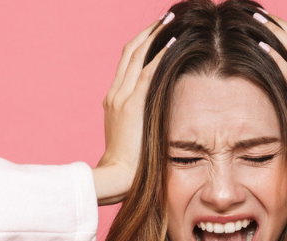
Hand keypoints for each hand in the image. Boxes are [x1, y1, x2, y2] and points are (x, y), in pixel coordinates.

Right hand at [93, 13, 175, 205]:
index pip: (128, 62)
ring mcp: (121, 97)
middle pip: (130, 52)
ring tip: (170, 19)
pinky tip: (172, 39)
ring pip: (137, 55)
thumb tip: (160, 118)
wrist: (115, 177)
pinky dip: (160, 53)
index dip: (142, 44)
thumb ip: (142, 121)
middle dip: (148, 32)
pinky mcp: (132, 105)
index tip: (158, 32)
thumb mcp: (133, 136)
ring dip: (155, 35)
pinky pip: (148, 72)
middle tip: (166, 17)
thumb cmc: (129, 164)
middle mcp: (115, 93)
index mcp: (114, 99)